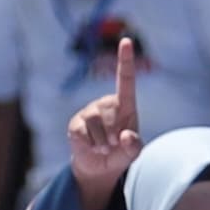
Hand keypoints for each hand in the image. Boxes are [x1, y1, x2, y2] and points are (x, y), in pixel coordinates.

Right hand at [66, 31, 141, 209]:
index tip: (126, 41)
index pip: (126, 79)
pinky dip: (89, 144)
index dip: (125, 60)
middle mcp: (106, 103)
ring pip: (95, 121)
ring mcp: (89, 112)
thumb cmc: (120, 153)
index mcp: (124, 104)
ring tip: (103, 147)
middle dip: (114, 134)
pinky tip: (91, 146)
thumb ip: (134, 146)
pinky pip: (82, 132)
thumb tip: (123, 136)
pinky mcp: (76, 123)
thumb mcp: (132, 153)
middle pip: (110, 112)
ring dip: (102, 142)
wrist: (100, 168)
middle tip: (114, 145)